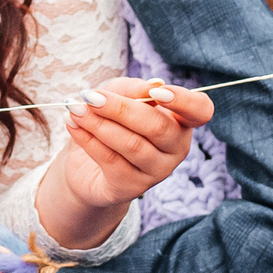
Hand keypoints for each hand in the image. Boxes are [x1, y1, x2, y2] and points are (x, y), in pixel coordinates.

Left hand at [33, 78, 215, 249]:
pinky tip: (72, 125)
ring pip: (132, 145)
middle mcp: (176, 148)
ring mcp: (157, 171)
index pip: (200, 111)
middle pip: (158, 127)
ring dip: (99, 124)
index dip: (183, 101)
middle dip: (120, 108)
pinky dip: (88, 139)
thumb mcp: (119, 94)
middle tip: (90, 96)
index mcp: (180, 121)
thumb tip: (152, 85)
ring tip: (75, 109)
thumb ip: (134, 88)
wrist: (87, 163)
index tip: (156, 92)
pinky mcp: (133, 187)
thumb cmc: (112, 121)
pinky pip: (111, 160)